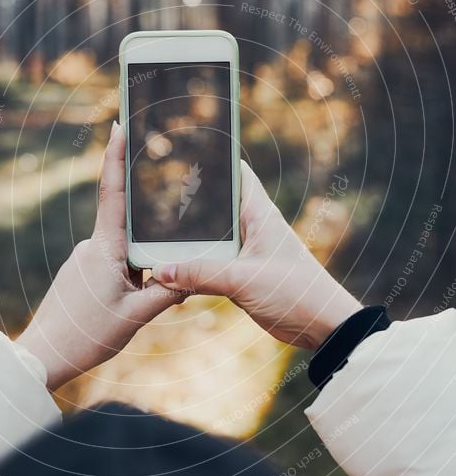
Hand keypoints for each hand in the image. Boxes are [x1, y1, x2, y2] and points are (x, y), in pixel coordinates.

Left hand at [16, 121, 183, 389]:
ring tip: (137, 304)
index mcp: (105, 249)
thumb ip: (166, 292)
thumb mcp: (136, 316)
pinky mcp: (81, 275)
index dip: (116, 156)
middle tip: (162, 246)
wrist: (44, 357)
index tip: (119, 124)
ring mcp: (84, 261)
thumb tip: (190, 276)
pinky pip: (113, 266)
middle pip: (129, 228)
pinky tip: (127, 305)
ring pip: (124, 252)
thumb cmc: (86, 336)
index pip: (113, 193)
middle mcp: (92, 248)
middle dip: (150, 235)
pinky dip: (128, 278)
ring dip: (140, 270)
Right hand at [152, 161, 361, 349]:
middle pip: (216, 209)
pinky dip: (195, 267)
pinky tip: (172, 271)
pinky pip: (213, 265)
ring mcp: (248, 253)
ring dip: (189, 242)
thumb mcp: (242, 280)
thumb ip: (200, 274)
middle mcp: (253, 229)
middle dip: (189, 205)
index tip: (187, 150)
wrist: (322, 326)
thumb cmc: (295, 292)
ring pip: (211, 240)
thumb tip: (162, 271)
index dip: (215, 161)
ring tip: (153, 236)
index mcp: (259, 215)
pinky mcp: (244, 276)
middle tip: (153, 198)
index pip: (237, 174)